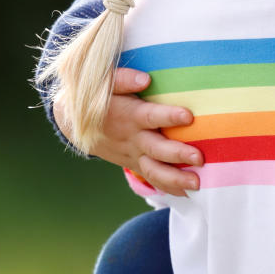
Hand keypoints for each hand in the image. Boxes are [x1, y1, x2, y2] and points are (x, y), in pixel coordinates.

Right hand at [54, 67, 203, 194]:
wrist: (75, 122)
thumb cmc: (99, 97)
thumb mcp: (104, 83)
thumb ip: (123, 79)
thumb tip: (146, 79)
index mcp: (129, 116)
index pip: (150, 117)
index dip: (168, 117)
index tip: (188, 116)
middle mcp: (133, 138)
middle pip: (156, 149)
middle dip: (177, 154)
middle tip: (199, 158)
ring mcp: (134, 154)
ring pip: (154, 170)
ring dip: (175, 179)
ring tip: (197, 183)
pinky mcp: (134, 164)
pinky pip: (151, 178)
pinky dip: (168, 188)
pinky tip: (188, 194)